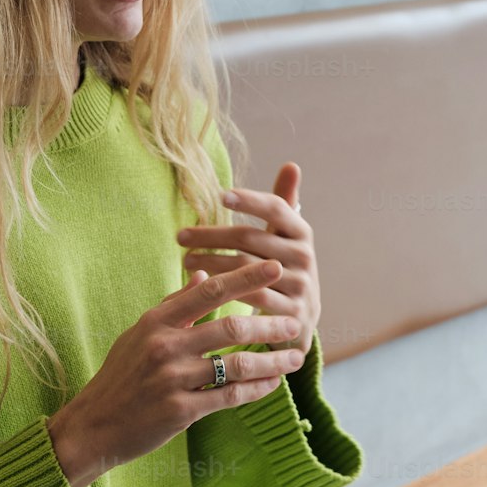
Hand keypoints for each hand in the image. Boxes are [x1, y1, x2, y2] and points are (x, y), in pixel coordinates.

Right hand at [45, 259, 304, 486]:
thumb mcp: (138, 334)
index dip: (246, 277)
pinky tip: (272, 385)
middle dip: (270, 325)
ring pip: (236, 365)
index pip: (208, 291)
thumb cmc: (120, 377)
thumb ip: (173, 307)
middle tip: (297, 323)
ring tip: (294, 358)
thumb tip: (202, 275)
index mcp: (155, 322)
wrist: (94, 426)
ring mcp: (172, 380)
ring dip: (271, 362)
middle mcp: (164, 347)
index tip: (276, 268)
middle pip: (230, 328)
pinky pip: (229, 397)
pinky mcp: (180, 411)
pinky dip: (255, 390)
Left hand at [176, 162, 319, 361]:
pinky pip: (252, 299)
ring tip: (185, 261)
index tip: (221, 197)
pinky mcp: (291, 315)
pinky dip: (225, 291)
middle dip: (212, 236)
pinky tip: (201, 288)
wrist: (300, 321)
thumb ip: (283, 205)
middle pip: (252, 239)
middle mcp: (305, 258)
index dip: (250, 200)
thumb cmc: (284, 270)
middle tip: (181, 236)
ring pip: (247, 269)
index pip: (276, 209)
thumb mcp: (286, 239)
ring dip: (211, 263)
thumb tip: (291, 165)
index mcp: (302, 233)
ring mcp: (301, 287)